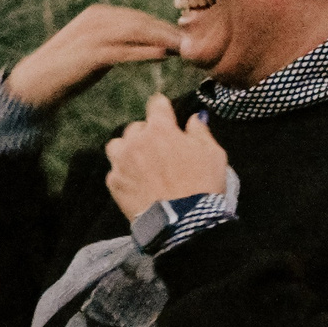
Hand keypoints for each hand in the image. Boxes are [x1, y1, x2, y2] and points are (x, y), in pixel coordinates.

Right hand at [7, 5, 182, 111]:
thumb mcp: (102, 51)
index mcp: (100, 15)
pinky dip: (144, 52)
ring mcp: (92, 34)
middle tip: (194, 42)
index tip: (187, 36)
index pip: (140, 18)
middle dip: (168, 31)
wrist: (36, 84)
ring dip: (162, 39)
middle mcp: (96, 19)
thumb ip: (125, 45)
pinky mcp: (88, 53)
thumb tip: (158, 47)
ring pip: (136, 33)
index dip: (165, 26)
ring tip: (184, 48)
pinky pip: (122, 51)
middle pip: (142, 22)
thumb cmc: (71, 70)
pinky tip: (162, 56)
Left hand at [103, 95, 230, 218]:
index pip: (156, 104)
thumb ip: (200, 132)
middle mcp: (136, 141)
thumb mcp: (213, 154)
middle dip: (147, 133)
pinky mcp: (114, 183)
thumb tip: (193, 118)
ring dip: (128, 149)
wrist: (182, 222)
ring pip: (117, 145)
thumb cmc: (203, 184)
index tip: (165, 112)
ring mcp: (121, 162)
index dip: (162, 107)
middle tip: (160, 147)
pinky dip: (124, 173)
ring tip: (140, 161)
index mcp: (161, 129)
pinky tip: (137, 183)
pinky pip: (115, 170)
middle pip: (136, 127)